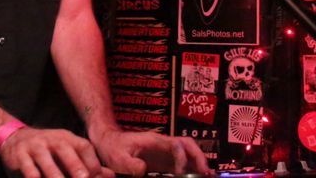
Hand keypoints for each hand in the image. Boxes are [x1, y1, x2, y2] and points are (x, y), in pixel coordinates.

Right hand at [0, 127, 113, 177]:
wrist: (16, 139)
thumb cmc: (49, 150)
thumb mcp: (68, 151)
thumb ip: (88, 164)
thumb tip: (111, 175)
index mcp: (67, 138)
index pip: (83, 146)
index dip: (91, 162)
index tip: (95, 177)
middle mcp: (52, 139)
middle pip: (65, 149)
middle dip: (74, 165)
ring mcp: (35, 146)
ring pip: (45, 159)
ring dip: (53, 174)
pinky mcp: (20, 155)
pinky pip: (28, 166)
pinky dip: (32, 174)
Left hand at [91, 129, 208, 176]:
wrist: (108, 141)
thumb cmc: (113, 147)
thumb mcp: (118, 157)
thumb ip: (130, 164)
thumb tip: (144, 170)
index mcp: (155, 141)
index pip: (177, 146)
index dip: (182, 159)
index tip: (180, 173)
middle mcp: (163, 145)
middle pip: (188, 145)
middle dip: (199, 157)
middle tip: (207, 173)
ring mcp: (164, 152)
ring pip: (188, 153)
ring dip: (198, 163)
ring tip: (207, 176)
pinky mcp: (162, 161)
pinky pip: (181, 163)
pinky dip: (190, 169)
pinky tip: (194, 177)